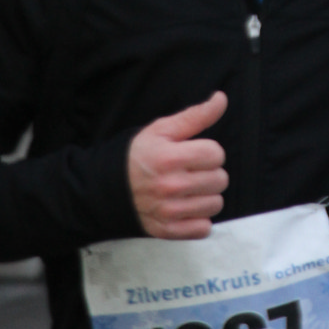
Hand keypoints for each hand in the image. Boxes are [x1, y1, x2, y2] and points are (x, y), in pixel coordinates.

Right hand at [128, 92, 228, 238]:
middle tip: (191, 171)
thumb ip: (195, 115)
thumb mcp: (162, 130)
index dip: (209, 151)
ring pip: (216, 204)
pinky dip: (198, 219)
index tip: (195, 153)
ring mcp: (170, 211)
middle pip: (220, 179)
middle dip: (209, 172)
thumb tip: (221, 99)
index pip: (216, 154)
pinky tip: (185, 207)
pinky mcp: (168, 230)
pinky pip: (204, 228)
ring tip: (189, 189)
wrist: (107, 187)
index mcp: (170, 157)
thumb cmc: (138, 156)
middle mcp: (171, 186)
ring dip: (206, 196)